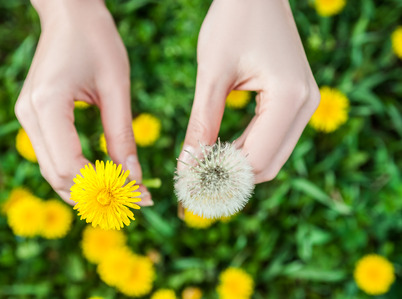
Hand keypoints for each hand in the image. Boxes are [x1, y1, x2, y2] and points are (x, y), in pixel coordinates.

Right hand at [15, 0, 151, 205]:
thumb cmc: (96, 40)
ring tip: (120, 192)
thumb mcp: (117, 87)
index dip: (102, 187)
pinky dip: (75, 172)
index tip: (136, 196)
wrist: (70, 12)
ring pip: (51, 170)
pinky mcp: (34, 116)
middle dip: (93, 194)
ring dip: (84, 187)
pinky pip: (52, 155)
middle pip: (56, 175)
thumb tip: (135, 177)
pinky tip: (102, 175)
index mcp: (48, 105)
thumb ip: (122, 135)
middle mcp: (29, 115)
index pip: (69, 166)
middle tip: (131, 200)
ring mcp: (27, 116)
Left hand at [178, 0, 319, 182]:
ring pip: (271, 155)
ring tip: (202, 166)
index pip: (256, 160)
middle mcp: (306, 105)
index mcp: (289, 98)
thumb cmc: (232, 21)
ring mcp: (305, 103)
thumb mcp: (212, 74)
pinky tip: (220, 149)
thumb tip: (187, 168)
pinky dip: (246, 150)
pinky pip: (271, 138)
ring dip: (237, 166)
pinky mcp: (296, 101)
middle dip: (231, 178)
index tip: (189, 185)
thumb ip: (202, 124)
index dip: (222, 178)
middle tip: (194, 179)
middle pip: (267, 164)